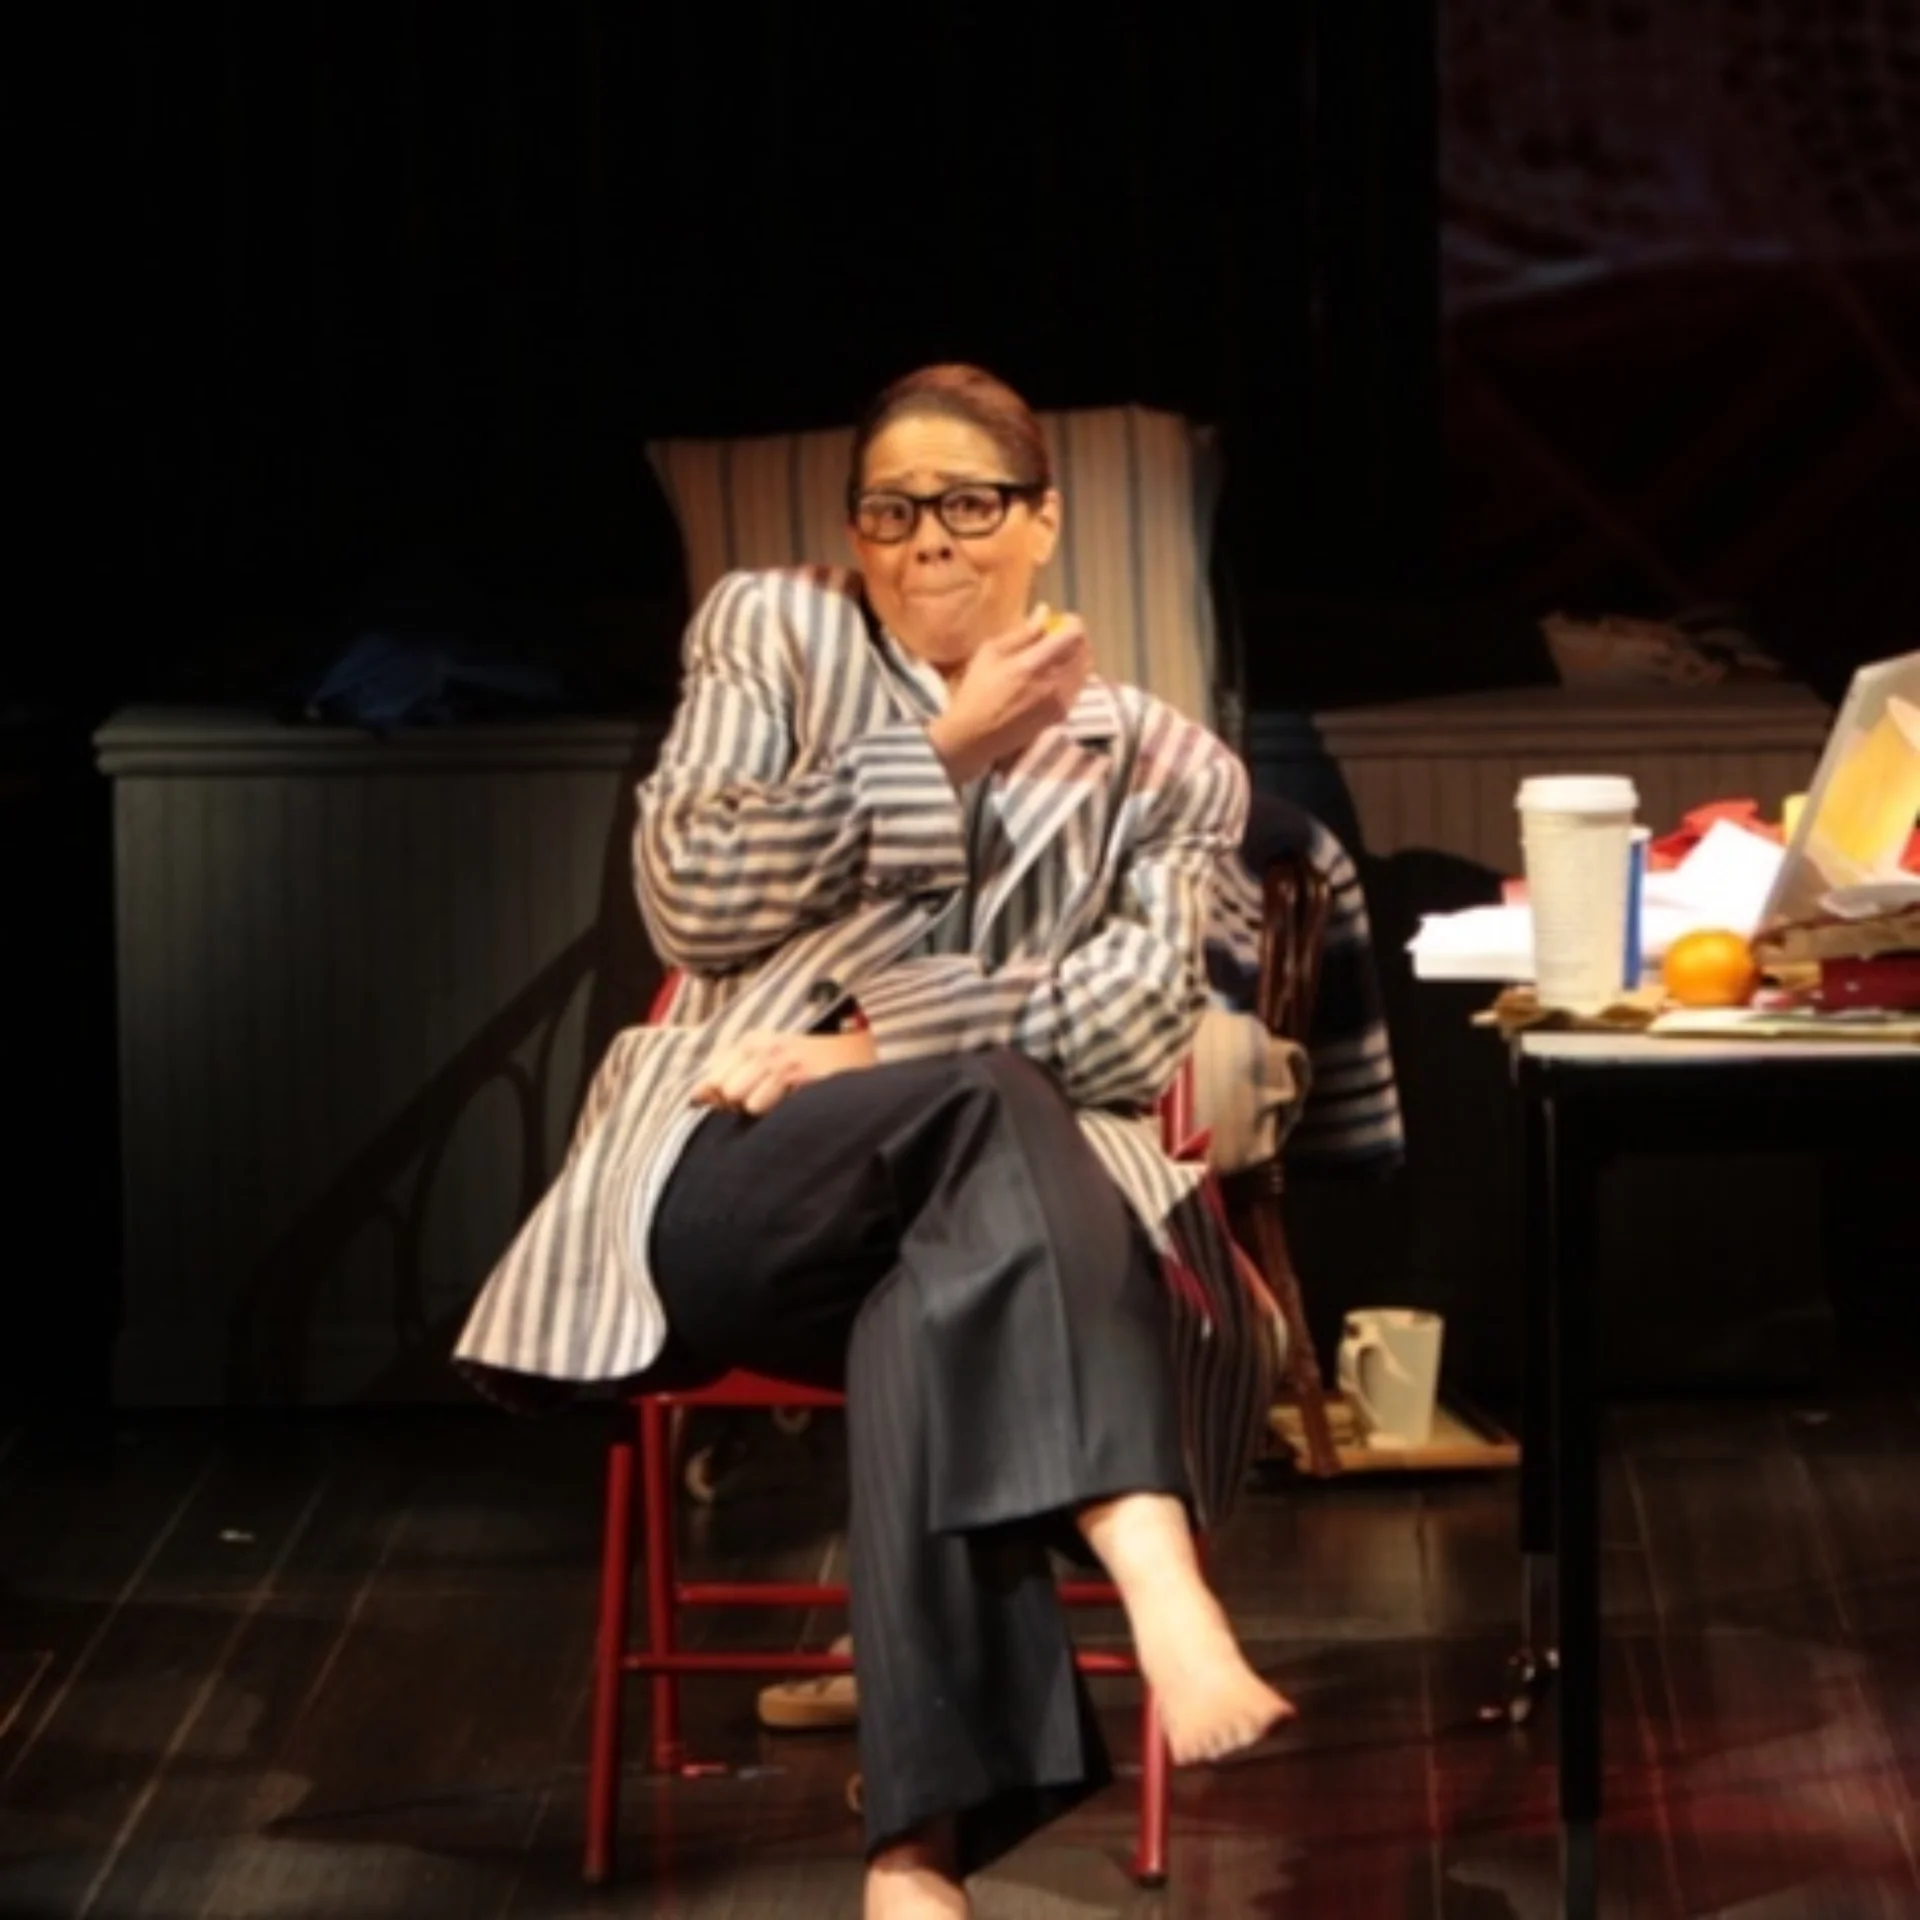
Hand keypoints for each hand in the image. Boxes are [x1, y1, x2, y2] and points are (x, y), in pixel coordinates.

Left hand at [690, 1027, 877, 1115]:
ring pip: (742, 1100)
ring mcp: (778, 1057)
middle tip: (773, 1098)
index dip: (725, 1097)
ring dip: (761, 1110)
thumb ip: (728, 1080)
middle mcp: (760, 1044)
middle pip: (724, 1091)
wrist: (858, 1056)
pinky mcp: (795, 1072)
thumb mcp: (767, 1067)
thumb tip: (694, 1097)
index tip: (754, 1096)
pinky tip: (796, 1101)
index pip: (712, 1079)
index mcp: (751, 1041)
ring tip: (786, 1100)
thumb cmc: (812, 1070)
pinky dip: (775, 1114)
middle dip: (740, 1104)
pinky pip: (760, 1106)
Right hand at [926, 606, 1090, 783]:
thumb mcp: (990, 653)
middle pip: (1084, 650)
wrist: (975, 735)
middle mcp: (1053, 683)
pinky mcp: (1061, 715)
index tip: (1062, 619)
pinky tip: (1058, 674)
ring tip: (1061, 654)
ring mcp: (1060, 702)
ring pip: (1085, 670)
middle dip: (1077, 637)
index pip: (1073, 635)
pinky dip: (1074, 675)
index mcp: (1033, 664)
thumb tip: (1044, 612)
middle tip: (1062, 634)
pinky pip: (1079, 687)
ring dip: (1078, 656)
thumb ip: (1022, 632)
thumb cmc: (976, 690)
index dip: (1072, 622)